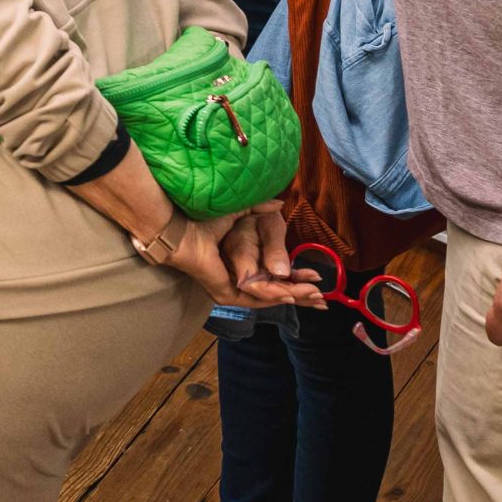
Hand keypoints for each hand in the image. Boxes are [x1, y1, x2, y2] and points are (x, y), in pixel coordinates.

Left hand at [162, 212, 325, 308]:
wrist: (178, 225)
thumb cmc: (202, 216)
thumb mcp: (240, 212)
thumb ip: (260, 209)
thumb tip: (280, 204)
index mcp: (240, 265)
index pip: (274, 278)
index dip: (297, 278)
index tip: (317, 276)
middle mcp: (236, 280)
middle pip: (276, 292)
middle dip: (301, 292)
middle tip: (323, 294)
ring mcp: (231, 288)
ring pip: (269, 296)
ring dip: (294, 295)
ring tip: (314, 292)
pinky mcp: (225, 292)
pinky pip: (254, 297)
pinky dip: (274, 294)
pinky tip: (291, 292)